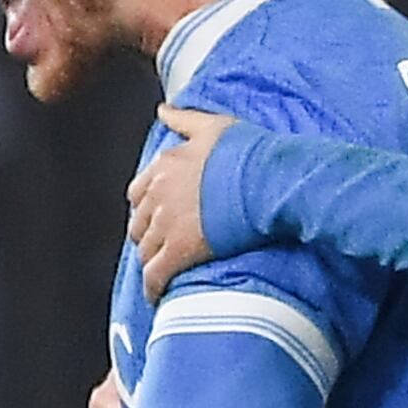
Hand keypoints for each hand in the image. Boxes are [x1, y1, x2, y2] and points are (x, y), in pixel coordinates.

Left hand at [124, 105, 232, 296]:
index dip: (147, 207)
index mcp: (165, 166)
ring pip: (145, 250)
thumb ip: (183, 119)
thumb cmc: (248, 152)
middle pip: (139, 223)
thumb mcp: (213, 126)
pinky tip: (156, 296)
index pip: (139, 192)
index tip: (158, 216)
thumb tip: (162, 110)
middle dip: (148, 235)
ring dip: (152, 260)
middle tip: (162, 245)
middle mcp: (159, 194)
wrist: (268, 180)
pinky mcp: (180, 250)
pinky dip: (153, 287)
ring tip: (164, 269)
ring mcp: (167, 224)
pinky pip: (155, 275)